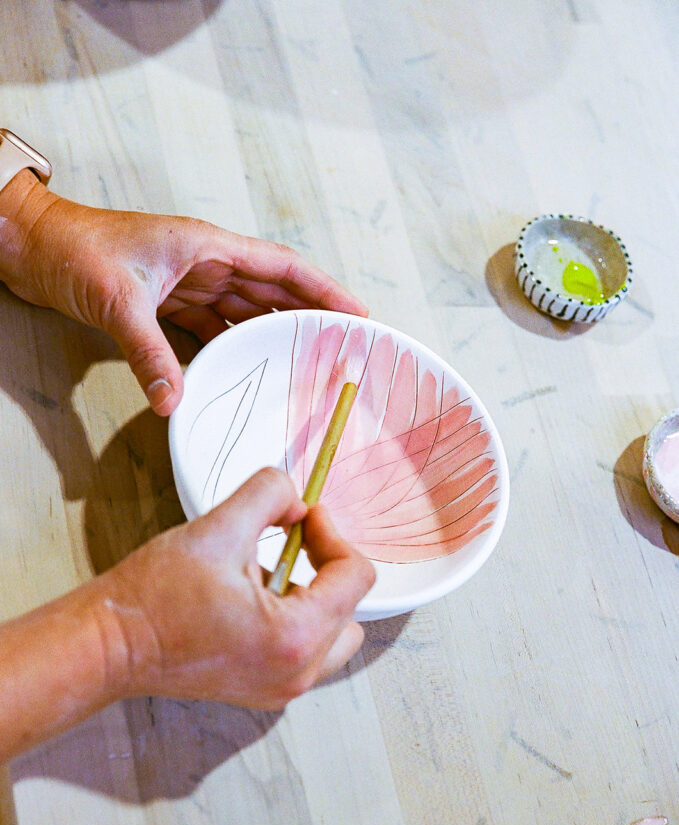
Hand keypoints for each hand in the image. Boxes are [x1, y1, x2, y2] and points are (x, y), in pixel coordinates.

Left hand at [0, 171, 367, 414]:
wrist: (30, 243)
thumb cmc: (72, 250)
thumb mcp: (116, 301)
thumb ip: (148, 352)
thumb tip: (174, 401)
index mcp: (205, 245)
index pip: (280, 267)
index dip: (323, 288)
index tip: (356, 312)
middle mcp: (204, 261)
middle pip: (271, 290)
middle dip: (309, 315)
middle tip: (342, 346)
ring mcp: (187, 280)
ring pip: (244, 308)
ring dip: (273, 331)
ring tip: (305, 361)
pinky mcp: (167, 299)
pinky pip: (212, 324)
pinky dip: (231, 344)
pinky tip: (244, 367)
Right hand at [103, 468, 375, 707]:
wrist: (111, 645)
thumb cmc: (155, 597)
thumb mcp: (217, 527)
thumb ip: (270, 495)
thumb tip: (298, 500)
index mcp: (294, 637)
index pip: (355, 578)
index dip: (333, 535)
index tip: (305, 517)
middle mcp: (296, 673)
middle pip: (350, 612)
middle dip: (327, 571)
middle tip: (293, 544)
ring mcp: (280, 689)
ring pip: (331, 636)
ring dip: (311, 598)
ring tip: (264, 573)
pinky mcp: (263, 691)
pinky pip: (303, 652)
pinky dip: (291, 620)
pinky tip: (249, 598)